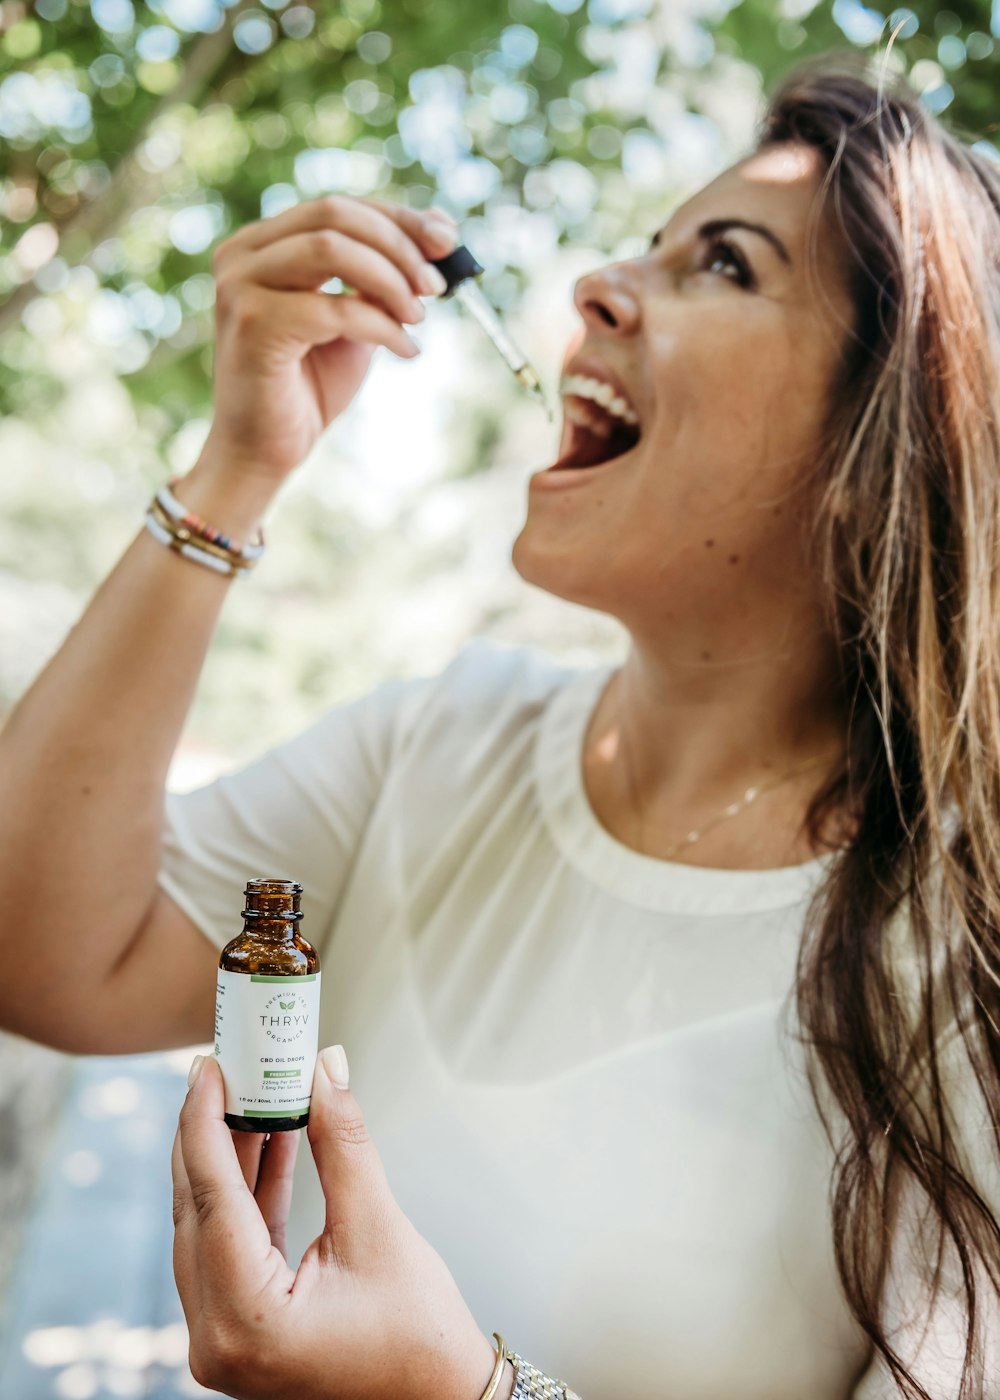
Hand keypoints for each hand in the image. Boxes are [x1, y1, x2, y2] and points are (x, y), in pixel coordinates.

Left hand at [172, 1046, 510, 1399]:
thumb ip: (343, 1144)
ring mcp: (223, 1338)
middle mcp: (216, 1338)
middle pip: (198, 1210)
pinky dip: (250, 1192)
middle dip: (212, 1131)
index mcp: (245, 1322)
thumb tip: (325, 1070)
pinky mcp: (241, 1327)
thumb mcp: (379, 1228)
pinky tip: (270, 1141)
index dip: (205, 1122)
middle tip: (228, 1068)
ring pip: (211, 1225)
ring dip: (232, 1158)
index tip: (208, 1067)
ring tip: (253, 1092)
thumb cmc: (417, 1337)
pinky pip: (232, 1245)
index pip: (212, 1200)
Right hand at [200, 197, 457, 486]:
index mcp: (263, 245)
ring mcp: (240, 285)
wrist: (265, 451)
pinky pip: (333, 308)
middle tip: (437, 286)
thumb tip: (439, 232)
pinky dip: (381, 326)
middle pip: (334, 214)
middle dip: (398, 245)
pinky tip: (405, 350)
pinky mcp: (252, 324)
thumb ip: (380, 279)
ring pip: (331, 249)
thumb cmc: (307, 386)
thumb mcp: (354, 321)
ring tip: (418, 319)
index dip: (398, 218)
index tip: (447, 241)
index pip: (338, 207)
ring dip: (389, 280)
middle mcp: (243, 255)